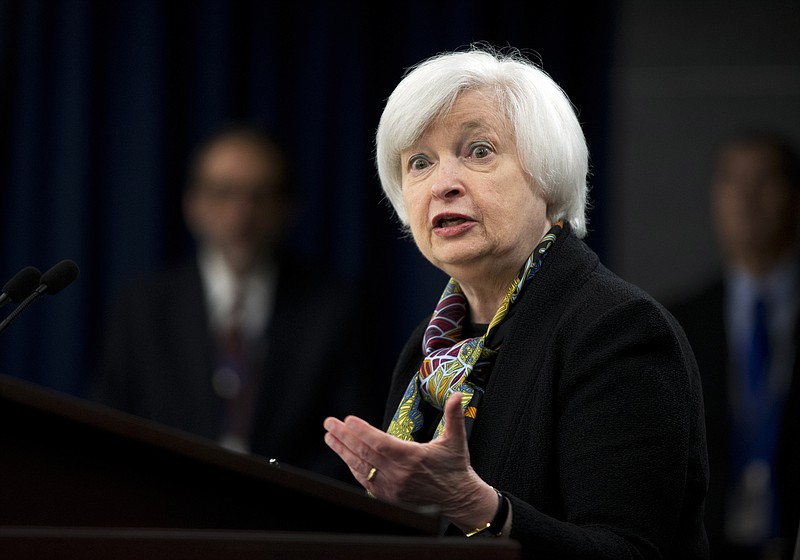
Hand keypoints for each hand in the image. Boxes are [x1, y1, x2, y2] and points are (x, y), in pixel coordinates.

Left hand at [323, 391, 497, 530]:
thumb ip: (454, 415)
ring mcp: (391, 487)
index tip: (348, 420)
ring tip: (330, 436)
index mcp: (412, 458)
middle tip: (329, 423)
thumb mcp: (456, 439)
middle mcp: (398, 474)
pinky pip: (365, 480)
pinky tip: (344, 455)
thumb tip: (457, 394)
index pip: (380, 442)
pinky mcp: (388, 496)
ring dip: (343, 450)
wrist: (458, 499)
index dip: (362, 431)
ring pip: (361, 467)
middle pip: (365, 453)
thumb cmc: (455, 467)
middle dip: (344, 436)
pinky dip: (353, 466)